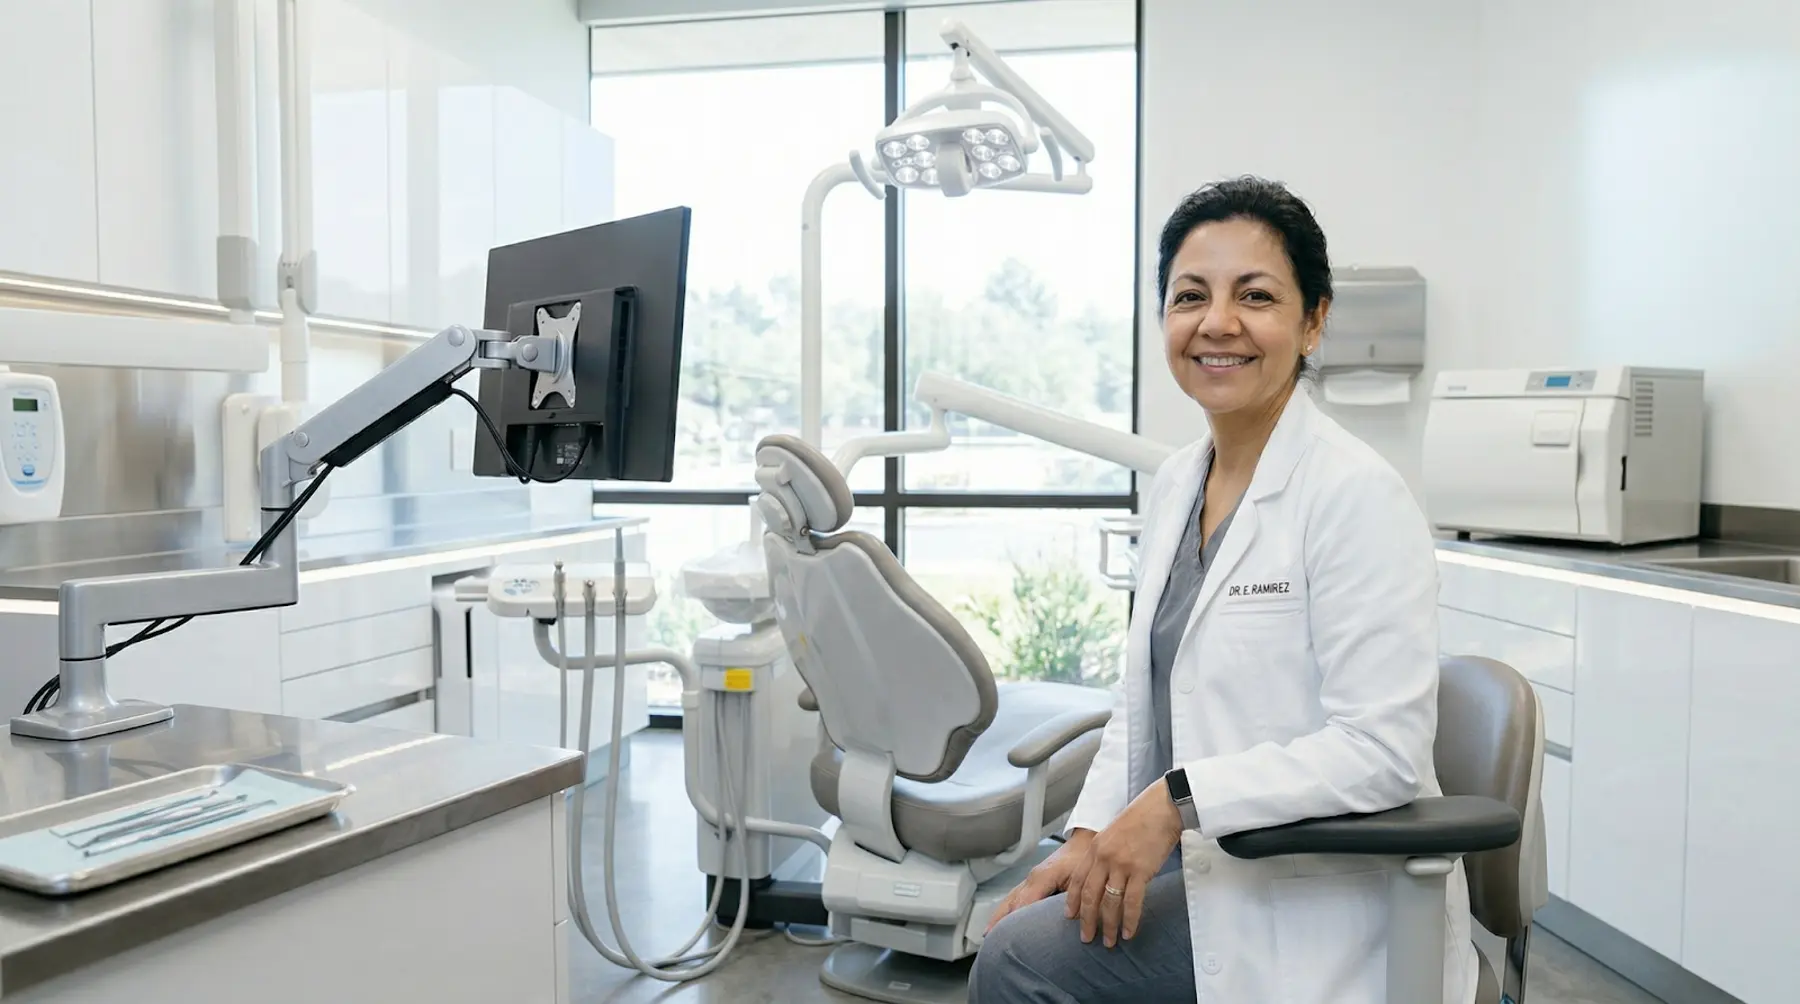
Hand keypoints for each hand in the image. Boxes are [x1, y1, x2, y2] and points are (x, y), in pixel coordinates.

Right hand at [984, 829, 1095, 933]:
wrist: (1084, 842)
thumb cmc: (1084, 858)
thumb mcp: (1081, 880)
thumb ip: (1074, 900)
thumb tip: (1072, 922)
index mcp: (1042, 878)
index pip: (1023, 904)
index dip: (1016, 922)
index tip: (1008, 938)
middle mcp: (1032, 879)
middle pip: (1010, 903)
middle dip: (999, 922)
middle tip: (991, 941)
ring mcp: (1030, 880)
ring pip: (1009, 900)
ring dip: (999, 916)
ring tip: (989, 935)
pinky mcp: (1033, 882)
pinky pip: (1014, 898)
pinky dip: (1006, 910)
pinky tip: (1002, 920)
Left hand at [1063, 780, 1182, 947]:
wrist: (1163, 807)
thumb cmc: (1141, 818)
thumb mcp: (1113, 833)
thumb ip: (1104, 853)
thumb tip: (1102, 875)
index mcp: (1095, 848)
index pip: (1077, 880)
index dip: (1072, 901)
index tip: (1070, 917)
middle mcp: (1104, 857)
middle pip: (1090, 896)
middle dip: (1087, 920)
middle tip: (1086, 938)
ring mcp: (1121, 865)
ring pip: (1109, 903)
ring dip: (1108, 925)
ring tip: (1109, 941)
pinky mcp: (1140, 871)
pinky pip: (1132, 902)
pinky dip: (1129, 920)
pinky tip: (1128, 932)